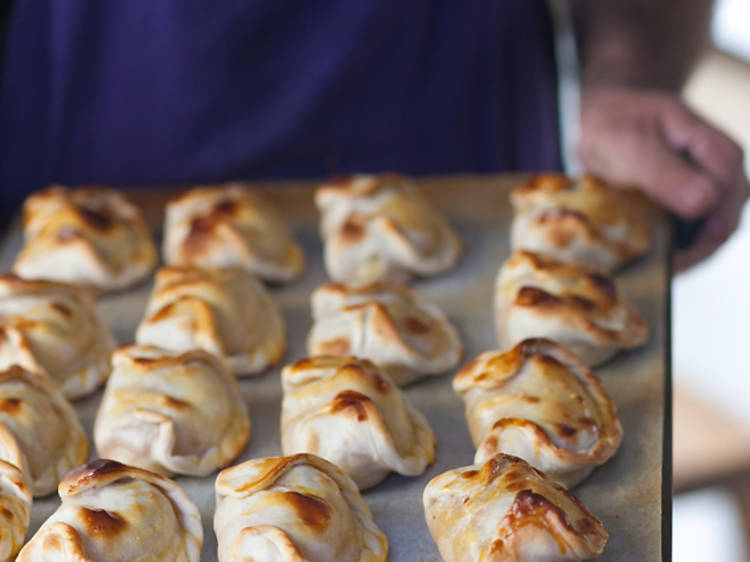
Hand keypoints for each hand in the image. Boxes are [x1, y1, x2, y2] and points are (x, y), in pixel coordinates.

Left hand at [578, 87, 748, 270]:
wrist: (599, 113)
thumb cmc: (614, 122)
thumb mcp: (631, 144)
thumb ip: (665, 172)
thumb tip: (705, 203)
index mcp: (717, 151)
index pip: (726, 206)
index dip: (702, 240)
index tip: (667, 262)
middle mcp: (722, 171)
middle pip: (722, 225)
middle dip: (691, 253)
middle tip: (652, 271)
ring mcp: (709, 186)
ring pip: (708, 234)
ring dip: (681, 253)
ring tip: (647, 266)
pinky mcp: (689, 200)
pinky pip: (690, 232)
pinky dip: (672, 246)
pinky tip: (648, 256)